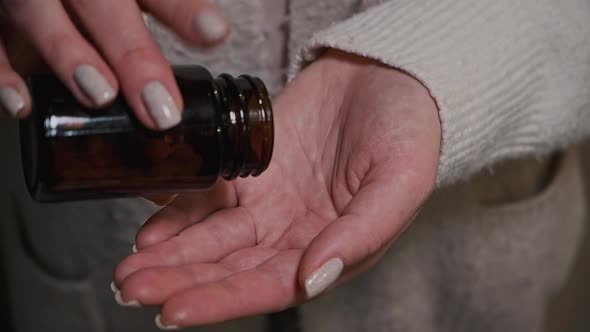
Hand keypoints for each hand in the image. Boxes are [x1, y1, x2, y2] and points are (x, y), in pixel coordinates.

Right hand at [0, 0, 227, 128]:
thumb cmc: (87, 2)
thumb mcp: (123, 2)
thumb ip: (162, 15)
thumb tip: (211, 46)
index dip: (183, 11)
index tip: (215, 35)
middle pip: (101, 3)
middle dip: (133, 54)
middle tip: (161, 107)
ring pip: (39, 11)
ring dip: (69, 53)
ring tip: (101, 94)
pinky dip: (1, 74)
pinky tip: (22, 104)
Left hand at [113, 50, 440, 327]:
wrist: (389, 76)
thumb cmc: (408, 132)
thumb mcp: (399, 184)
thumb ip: (359, 236)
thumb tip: (312, 280)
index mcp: (331, 249)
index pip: (269, 286)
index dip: (221, 300)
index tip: (173, 311)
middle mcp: (293, 234)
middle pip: (229, 267)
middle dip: (180, 281)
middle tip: (132, 288)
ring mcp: (269, 202)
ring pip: (211, 237)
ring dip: (169, 253)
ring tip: (128, 268)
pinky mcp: (250, 169)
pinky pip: (208, 194)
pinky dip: (178, 210)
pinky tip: (149, 225)